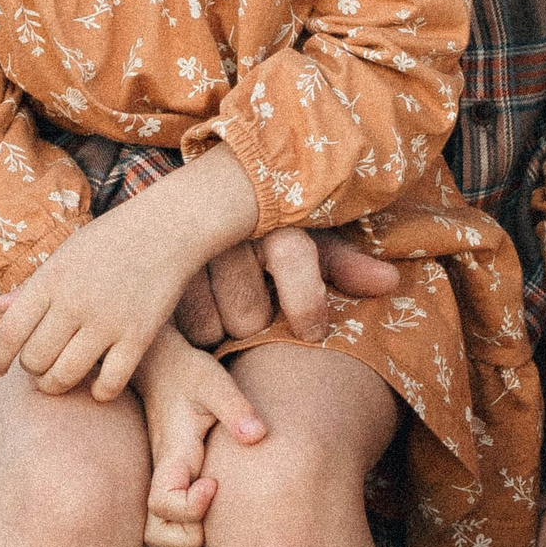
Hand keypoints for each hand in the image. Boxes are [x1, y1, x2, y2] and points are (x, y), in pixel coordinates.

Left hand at [0, 148, 258, 397]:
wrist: (167, 228)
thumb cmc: (111, 240)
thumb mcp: (66, 254)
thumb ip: (34, 285)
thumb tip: (0, 310)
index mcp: (51, 279)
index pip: (9, 332)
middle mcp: (75, 302)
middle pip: (34, 360)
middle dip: (33, 368)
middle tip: (42, 362)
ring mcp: (108, 321)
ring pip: (64, 377)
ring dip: (57, 384)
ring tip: (61, 378)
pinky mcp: (139, 337)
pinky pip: (108, 384)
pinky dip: (99, 392)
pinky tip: (99, 382)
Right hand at [127, 326, 266, 546]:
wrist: (163, 367)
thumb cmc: (190, 374)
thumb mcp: (214, 381)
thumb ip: (235, 407)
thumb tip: (257, 437)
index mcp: (171, 456)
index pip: (163, 504)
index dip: (190, 507)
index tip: (214, 483)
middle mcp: (162, 477)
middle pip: (157, 535)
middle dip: (189, 538)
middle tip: (219, 506)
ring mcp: (165, 484)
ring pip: (162, 536)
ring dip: (190, 538)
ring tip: (221, 508)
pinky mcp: (173, 483)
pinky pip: (173, 524)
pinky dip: (191, 529)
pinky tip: (220, 503)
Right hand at [172, 227, 403, 345]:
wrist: (186, 214)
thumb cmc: (263, 236)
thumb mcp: (306, 243)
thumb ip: (344, 265)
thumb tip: (393, 282)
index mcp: (269, 214)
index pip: (293, 254)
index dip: (308, 301)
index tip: (314, 331)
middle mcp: (224, 227)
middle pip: (249, 314)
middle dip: (256, 322)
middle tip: (255, 307)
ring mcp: (183, 252)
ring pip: (212, 327)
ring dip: (222, 330)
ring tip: (223, 307)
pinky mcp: (152, 274)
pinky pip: (179, 328)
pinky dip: (190, 332)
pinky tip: (193, 310)